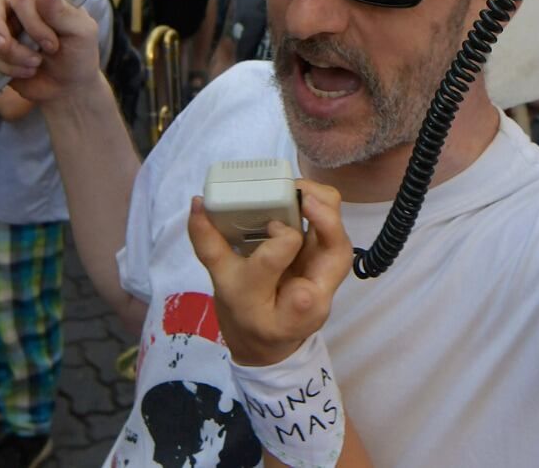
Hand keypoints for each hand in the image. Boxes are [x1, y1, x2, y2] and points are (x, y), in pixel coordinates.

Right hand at [0, 0, 105, 102]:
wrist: (68, 87)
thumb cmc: (79, 54)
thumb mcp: (80, 32)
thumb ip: (61, 9)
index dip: (33, 24)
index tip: (53, 46)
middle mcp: (17, 2)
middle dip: (3, 32)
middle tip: (24, 53)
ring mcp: (2, 23)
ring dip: (12, 56)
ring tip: (36, 65)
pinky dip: (6, 68)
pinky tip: (27, 72)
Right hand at [188, 180, 352, 366]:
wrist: (267, 349)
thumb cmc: (243, 318)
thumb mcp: (222, 285)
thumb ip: (209, 244)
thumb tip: (197, 203)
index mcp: (280, 311)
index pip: (288, 267)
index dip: (278, 238)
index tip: (266, 224)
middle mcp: (314, 301)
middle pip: (335, 252)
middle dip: (322, 215)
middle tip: (296, 190)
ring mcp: (327, 288)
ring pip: (341, 244)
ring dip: (326, 210)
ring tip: (301, 191)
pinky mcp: (330, 274)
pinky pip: (335, 242)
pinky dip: (323, 216)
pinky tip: (306, 201)